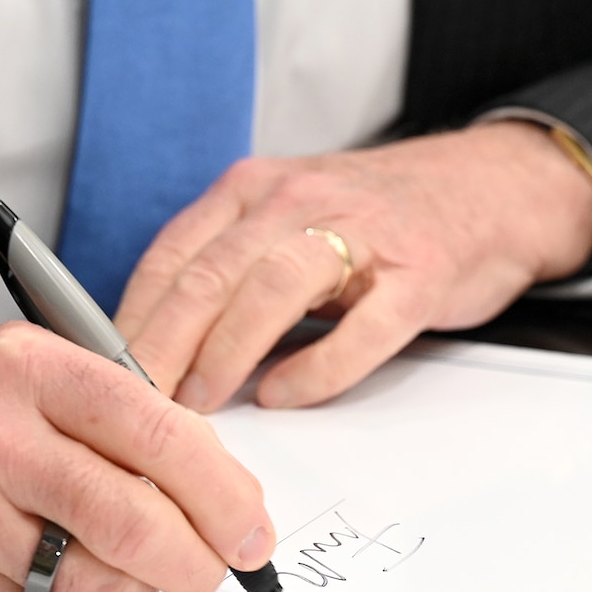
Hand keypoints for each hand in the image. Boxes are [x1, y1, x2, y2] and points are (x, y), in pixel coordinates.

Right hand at [0, 322, 274, 591]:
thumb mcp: (30, 370)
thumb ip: (120, 418)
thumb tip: (217, 492)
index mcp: (30, 368)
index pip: (155, 430)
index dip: (222, 489)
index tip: (252, 526)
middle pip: (134, 518)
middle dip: (199, 559)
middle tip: (218, 568)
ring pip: (96, 583)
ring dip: (140, 589)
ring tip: (136, 566)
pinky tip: (64, 571)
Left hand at [115, 120, 591, 410]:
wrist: (488, 188)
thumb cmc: (373, 219)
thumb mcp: (284, 224)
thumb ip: (225, 271)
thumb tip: (156, 346)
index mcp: (254, 191)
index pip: (172, 256)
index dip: (131, 319)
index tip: (103, 373)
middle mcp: (298, 201)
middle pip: (210, 273)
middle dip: (163, 344)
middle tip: (133, 402)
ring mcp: (361, 233)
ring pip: (273, 288)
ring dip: (226, 351)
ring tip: (197, 402)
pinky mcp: (418, 274)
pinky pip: (362, 326)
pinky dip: (318, 367)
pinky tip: (284, 395)